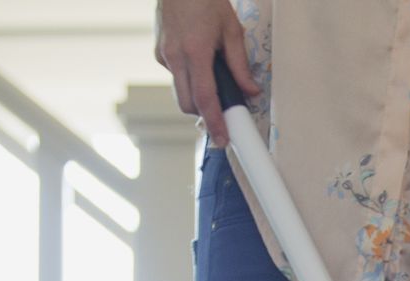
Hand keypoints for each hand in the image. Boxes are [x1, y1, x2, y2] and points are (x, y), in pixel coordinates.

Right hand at [153, 0, 259, 147]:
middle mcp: (175, 57)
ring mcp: (163, 55)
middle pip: (187, 103)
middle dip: (204, 114)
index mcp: (195, 51)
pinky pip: (175, 76)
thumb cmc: (206, 0)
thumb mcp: (231, 30)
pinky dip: (188, 78)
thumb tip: (250, 91)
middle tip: (223, 116)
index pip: (205, 98)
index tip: (223, 138)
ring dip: (195, 97)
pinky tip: (198, 63)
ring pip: (179, 92)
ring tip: (212, 84)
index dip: (214, 122)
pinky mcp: (158, 52)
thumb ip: (240, 65)